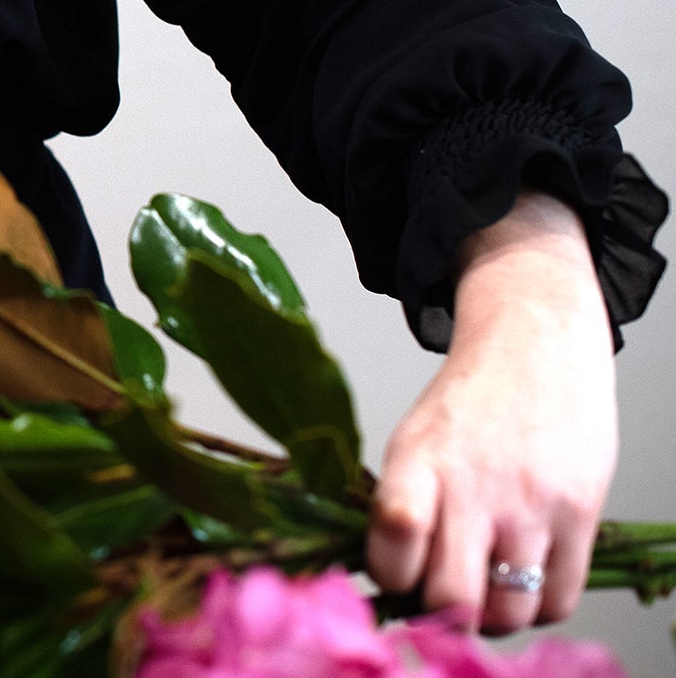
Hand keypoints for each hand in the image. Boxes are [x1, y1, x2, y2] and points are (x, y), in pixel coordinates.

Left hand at [366, 190, 617, 633]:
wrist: (534, 347)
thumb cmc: (466, 407)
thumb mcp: (412, 442)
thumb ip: (399, 509)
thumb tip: (386, 588)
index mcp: (417, 461)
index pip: (392, 539)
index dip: (388, 578)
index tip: (394, 576)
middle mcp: (474, 484)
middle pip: (452, 598)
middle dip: (442, 616)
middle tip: (441, 599)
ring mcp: (531, 503)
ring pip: (507, 613)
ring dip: (492, 619)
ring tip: (485, 593)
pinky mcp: (579, 514)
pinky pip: (558, 601)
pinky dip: (537, 609)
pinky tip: (523, 584)